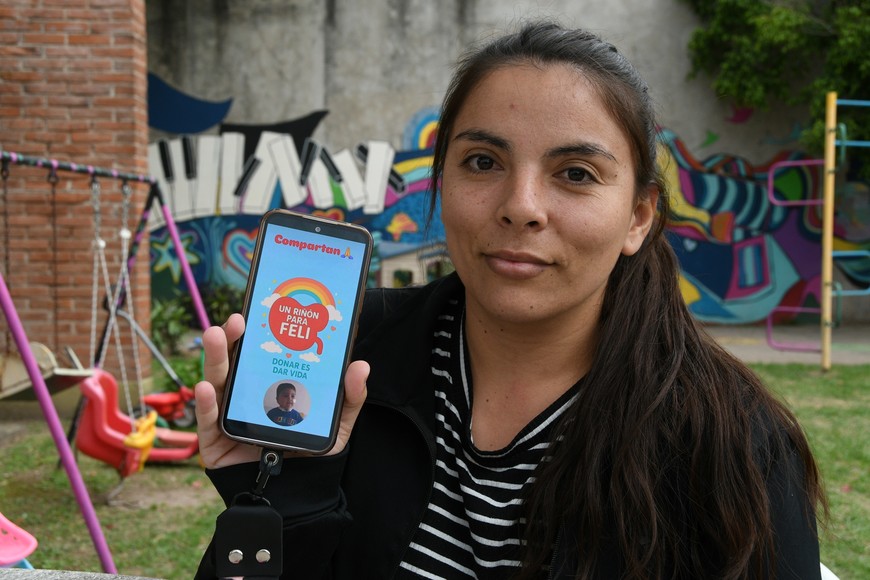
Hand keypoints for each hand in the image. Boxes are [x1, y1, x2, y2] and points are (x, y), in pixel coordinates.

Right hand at [194, 313, 369, 468]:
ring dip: (215, 358)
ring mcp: (227, 416)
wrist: (295, 496)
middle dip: (233, 338)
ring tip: (216, 335)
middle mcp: (245, 395)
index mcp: (269, 384)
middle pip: (236, 362)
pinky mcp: (213, 442)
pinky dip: (205, 403)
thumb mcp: (335, 425)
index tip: (262, 309)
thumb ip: (349, 398)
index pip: (260, 353)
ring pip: (217, 382)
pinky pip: (207, 420)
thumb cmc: (309, 455)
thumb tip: (361, 366)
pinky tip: (207, 388)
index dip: (258, 331)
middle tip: (238, 319)